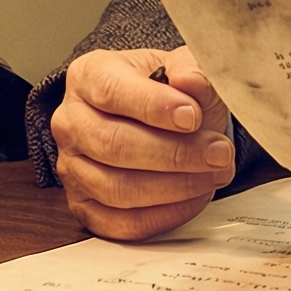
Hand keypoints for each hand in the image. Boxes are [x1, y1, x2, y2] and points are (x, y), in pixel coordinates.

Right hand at [50, 46, 236, 239]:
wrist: (159, 119)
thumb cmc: (166, 91)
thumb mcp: (182, 68)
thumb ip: (192, 71)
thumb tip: (190, 81)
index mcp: (88, 75)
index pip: (111, 92)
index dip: (154, 107)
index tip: (193, 117)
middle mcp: (71, 122)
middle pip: (113, 145)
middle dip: (175, 153)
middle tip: (220, 153)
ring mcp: (72, 168)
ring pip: (118, 189)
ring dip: (176, 186)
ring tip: (215, 174)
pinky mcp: (84, 207)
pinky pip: (123, 223)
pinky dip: (166, 214)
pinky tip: (196, 196)